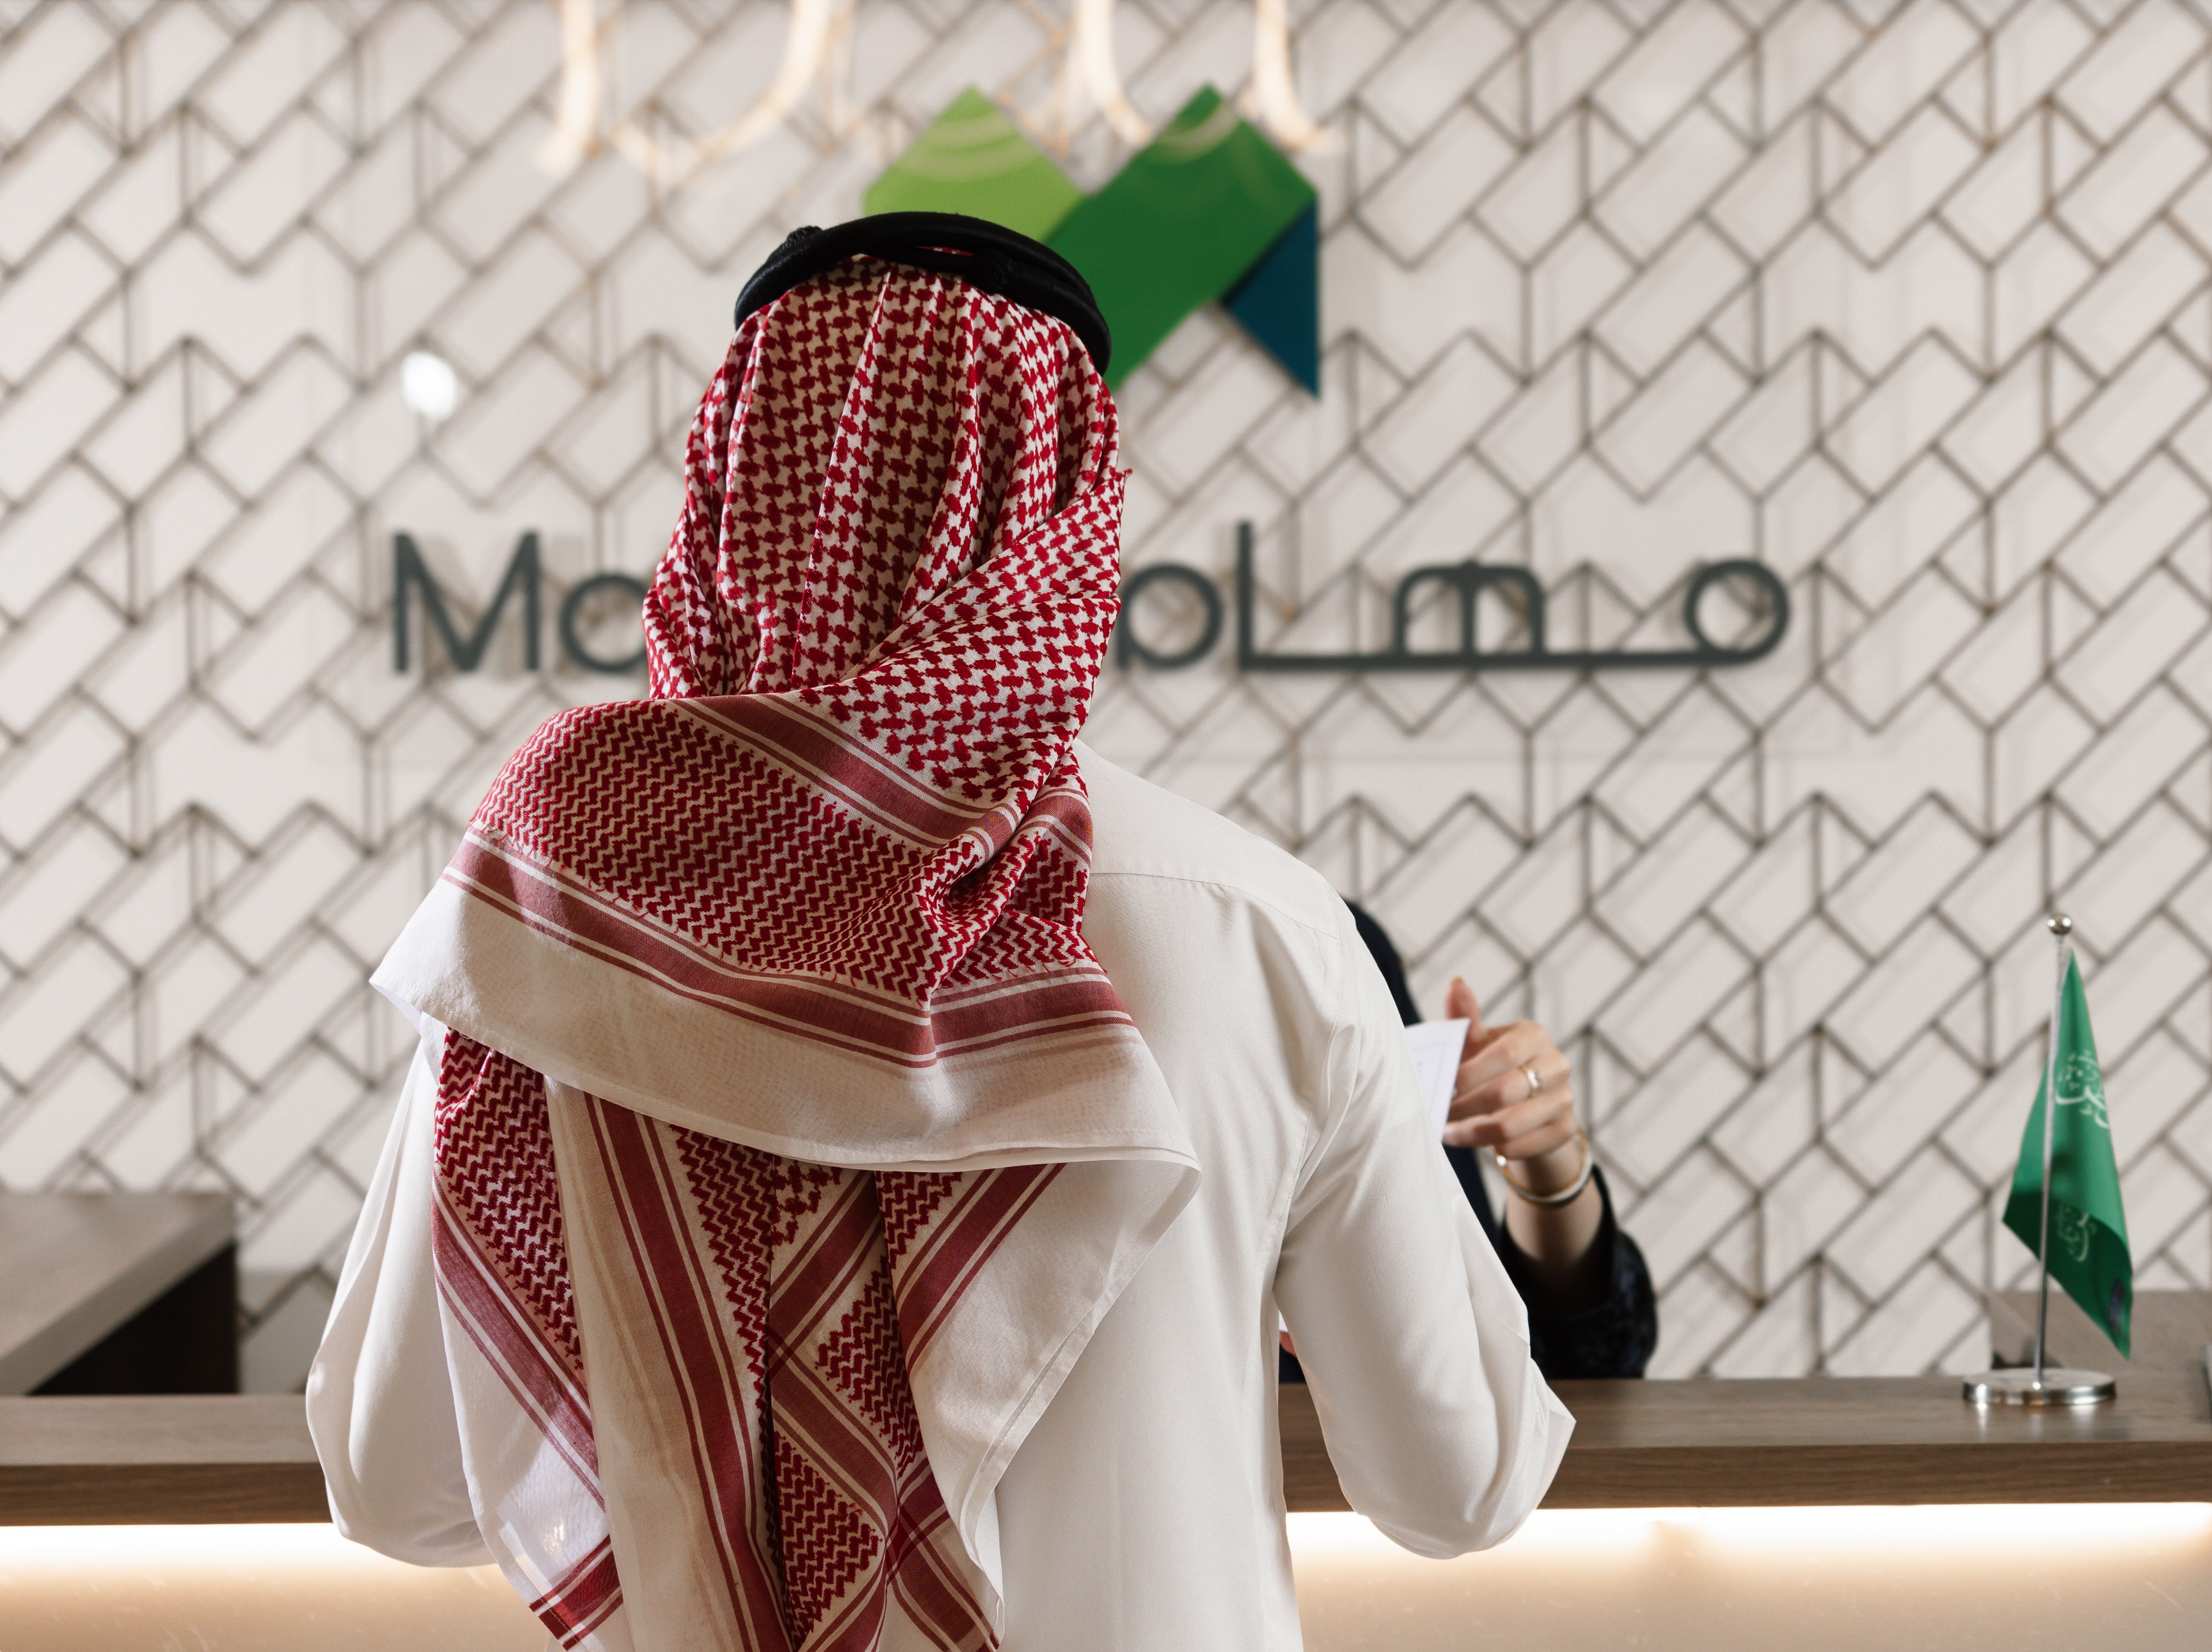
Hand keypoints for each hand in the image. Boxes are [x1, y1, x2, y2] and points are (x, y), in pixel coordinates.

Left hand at [1438, 978, 1582, 1195]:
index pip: (1503, 1054)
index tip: (1442, 1087)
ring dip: (1472, 1133)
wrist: (1526, 1104)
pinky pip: (1524, 1147)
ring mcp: (1565, 1098)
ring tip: (1448, 1133)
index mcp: (1533, 1035)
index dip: (1469, 1073)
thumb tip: (1456, 982)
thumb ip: (1465, 1017)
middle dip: (1464, 1107)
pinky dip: (1494, 1149)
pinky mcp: (1565, 1130)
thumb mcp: (1478, 1042)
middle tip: (1437, 1115)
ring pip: (1512, 1126)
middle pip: (1506, 1092)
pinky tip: (1475, 1143)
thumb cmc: (1492, 1066)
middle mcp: (1556, 1064)